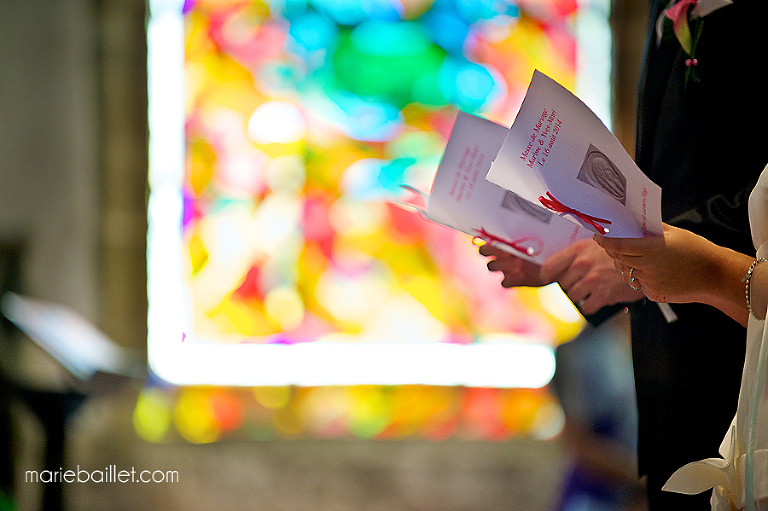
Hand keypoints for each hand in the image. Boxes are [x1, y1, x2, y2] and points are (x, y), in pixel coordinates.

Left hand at [478, 243, 547, 287]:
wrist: (561, 265)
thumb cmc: (547, 251)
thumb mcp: (533, 241)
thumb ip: (517, 240)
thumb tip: (504, 237)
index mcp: (512, 243)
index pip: (488, 241)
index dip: (485, 243)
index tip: (485, 244)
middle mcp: (509, 255)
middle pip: (484, 252)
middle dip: (487, 253)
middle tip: (495, 254)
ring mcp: (512, 268)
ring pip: (491, 266)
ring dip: (496, 266)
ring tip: (506, 264)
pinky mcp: (517, 281)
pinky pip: (504, 283)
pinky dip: (508, 281)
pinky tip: (515, 277)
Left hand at [540, 238, 644, 313]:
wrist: (646, 259)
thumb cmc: (620, 252)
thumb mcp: (596, 244)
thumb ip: (578, 254)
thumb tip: (559, 269)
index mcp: (578, 250)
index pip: (549, 268)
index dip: (548, 276)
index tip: (552, 278)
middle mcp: (582, 264)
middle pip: (562, 284)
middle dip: (571, 284)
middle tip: (583, 281)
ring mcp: (592, 280)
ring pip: (573, 296)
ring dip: (581, 295)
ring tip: (592, 288)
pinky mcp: (603, 294)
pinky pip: (586, 307)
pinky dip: (592, 305)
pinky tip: (599, 297)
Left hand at [594, 224, 726, 303]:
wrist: (715, 275)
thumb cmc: (697, 250)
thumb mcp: (675, 233)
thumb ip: (652, 228)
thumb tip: (634, 220)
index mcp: (652, 248)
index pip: (619, 245)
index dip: (606, 241)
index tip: (598, 237)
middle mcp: (648, 266)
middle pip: (619, 258)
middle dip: (612, 252)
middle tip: (609, 244)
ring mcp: (650, 281)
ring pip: (626, 271)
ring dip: (625, 263)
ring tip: (634, 256)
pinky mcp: (653, 292)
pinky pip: (638, 282)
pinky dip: (638, 275)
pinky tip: (649, 269)